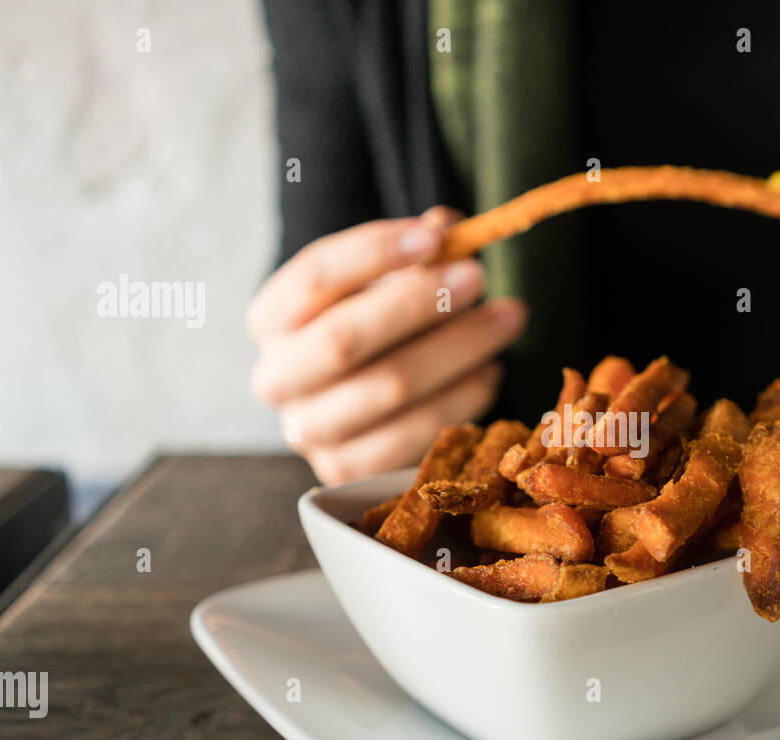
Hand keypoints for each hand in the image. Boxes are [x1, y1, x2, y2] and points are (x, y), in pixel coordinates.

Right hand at [246, 208, 526, 483]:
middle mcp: (276, 379)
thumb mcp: (383, 284)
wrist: (359, 406)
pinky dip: (464, 398)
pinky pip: (415, 434)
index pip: (315, 277)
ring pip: (389, 386)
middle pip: (345, 338)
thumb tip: (446, 228)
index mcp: (271, 320)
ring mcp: (309, 432)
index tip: (438, 235)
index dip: (376, 252)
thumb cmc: (375, 328)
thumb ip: (411, 253)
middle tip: (478, 276)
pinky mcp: (348, 470)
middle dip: (418, 304)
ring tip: (507, 318)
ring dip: (458, 348)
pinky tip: (492, 370)